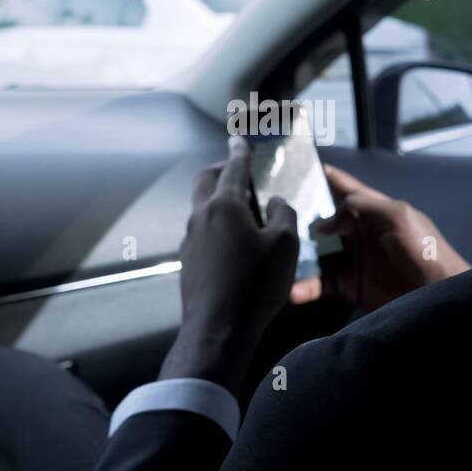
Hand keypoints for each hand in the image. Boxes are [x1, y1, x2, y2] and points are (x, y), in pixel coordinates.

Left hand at [160, 136, 299, 395]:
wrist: (217, 330)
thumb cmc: (255, 284)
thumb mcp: (285, 246)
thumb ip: (283, 215)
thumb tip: (275, 203)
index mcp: (224, 204)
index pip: (232, 167)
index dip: (240, 152)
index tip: (239, 140)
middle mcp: (201, 216)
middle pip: (206, 180)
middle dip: (221, 170)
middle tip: (239, 171)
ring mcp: (189, 240)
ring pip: (201, 207)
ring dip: (219, 200)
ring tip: (243, 211)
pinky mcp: (187, 262)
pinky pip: (202, 231)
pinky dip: (216, 225)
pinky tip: (233, 244)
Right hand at [290, 165, 469, 310]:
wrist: (437, 296)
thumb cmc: (426, 250)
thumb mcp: (398, 216)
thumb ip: (364, 205)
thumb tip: (328, 217)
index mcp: (372, 209)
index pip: (343, 187)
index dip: (321, 175)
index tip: (294, 166)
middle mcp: (358, 231)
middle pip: (321, 219)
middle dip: (298, 216)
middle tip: (270, 214)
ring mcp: (352, 259)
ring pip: (315, 252)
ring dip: (297, 255)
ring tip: (277, 255)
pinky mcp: (349, 285)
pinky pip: (320, 283)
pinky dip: (305, 286)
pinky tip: (293, 290)